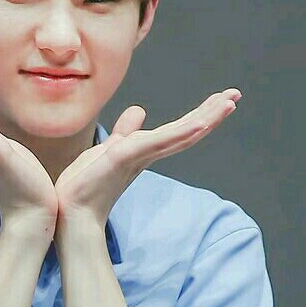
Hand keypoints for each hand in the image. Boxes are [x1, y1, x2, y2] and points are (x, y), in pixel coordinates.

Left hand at [53, 89, 242, 241]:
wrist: (69, 212)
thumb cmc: (84, 186)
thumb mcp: (107, 150)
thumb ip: (125, 132)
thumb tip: (139, 111)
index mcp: (144, 152)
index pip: (178, 130)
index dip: (200, 114)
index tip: (221, 98)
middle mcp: (148, 155)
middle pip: (187, 131)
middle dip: (211, 112)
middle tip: (235, 94)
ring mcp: (141, 156)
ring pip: (181, 134)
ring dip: (207, 118)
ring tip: (229, 101)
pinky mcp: (128, 156)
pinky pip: (160, 141)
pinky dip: (182, 131)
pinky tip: (201, 122)